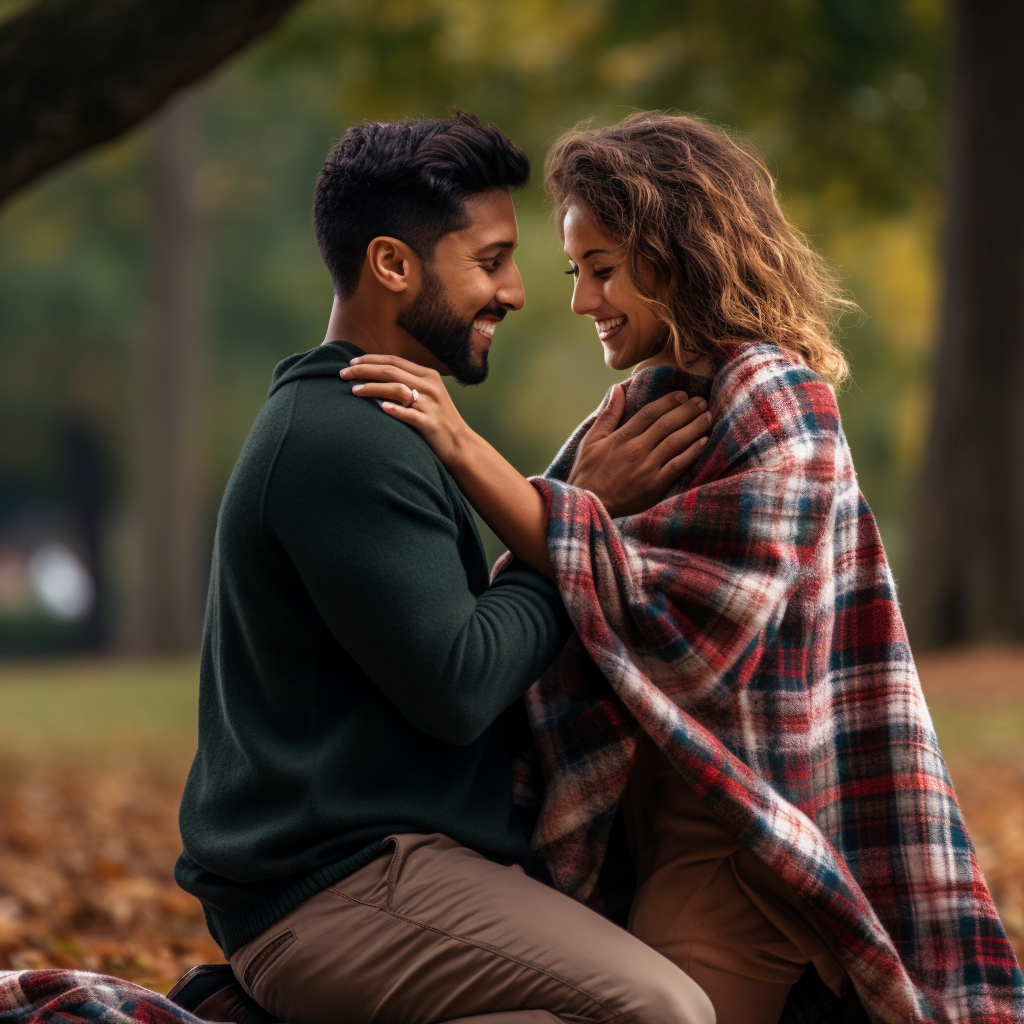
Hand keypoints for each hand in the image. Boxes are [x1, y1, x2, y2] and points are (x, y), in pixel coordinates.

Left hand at [339, 353, 469, 465]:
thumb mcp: (426, 396)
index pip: (394, 361)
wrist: (460, 445)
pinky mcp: (431, 423)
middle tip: (343, 374)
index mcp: (427, 375)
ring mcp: (431, 404)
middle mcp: (430, 386)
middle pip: (391, 372)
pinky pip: (410, 415)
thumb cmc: (436, 420)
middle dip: (364, 371)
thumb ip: (406, 384)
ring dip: (373, 388)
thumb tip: (375, 377)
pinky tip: (380, 408)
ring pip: (398, 390)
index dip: (370, 360)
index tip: (350, 363)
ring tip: (354, 391)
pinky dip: (395, 410)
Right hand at [568, 385, 710, 516]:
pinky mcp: (655, 485)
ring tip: (707, 417)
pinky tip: (704, 441)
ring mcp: (647, 468)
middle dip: (687, 410)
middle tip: (701, 401)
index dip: (669, 401)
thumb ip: (608, 415)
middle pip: (667, 424)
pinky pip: (678, 465)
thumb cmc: (588, 472)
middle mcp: (636, 449)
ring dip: (694, 427)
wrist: (589, 505)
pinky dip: (692, 452)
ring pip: (676, 442)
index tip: (683, 394)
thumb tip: (617, 389)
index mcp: (622, 437)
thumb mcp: (591, 440)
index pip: (650, 413)